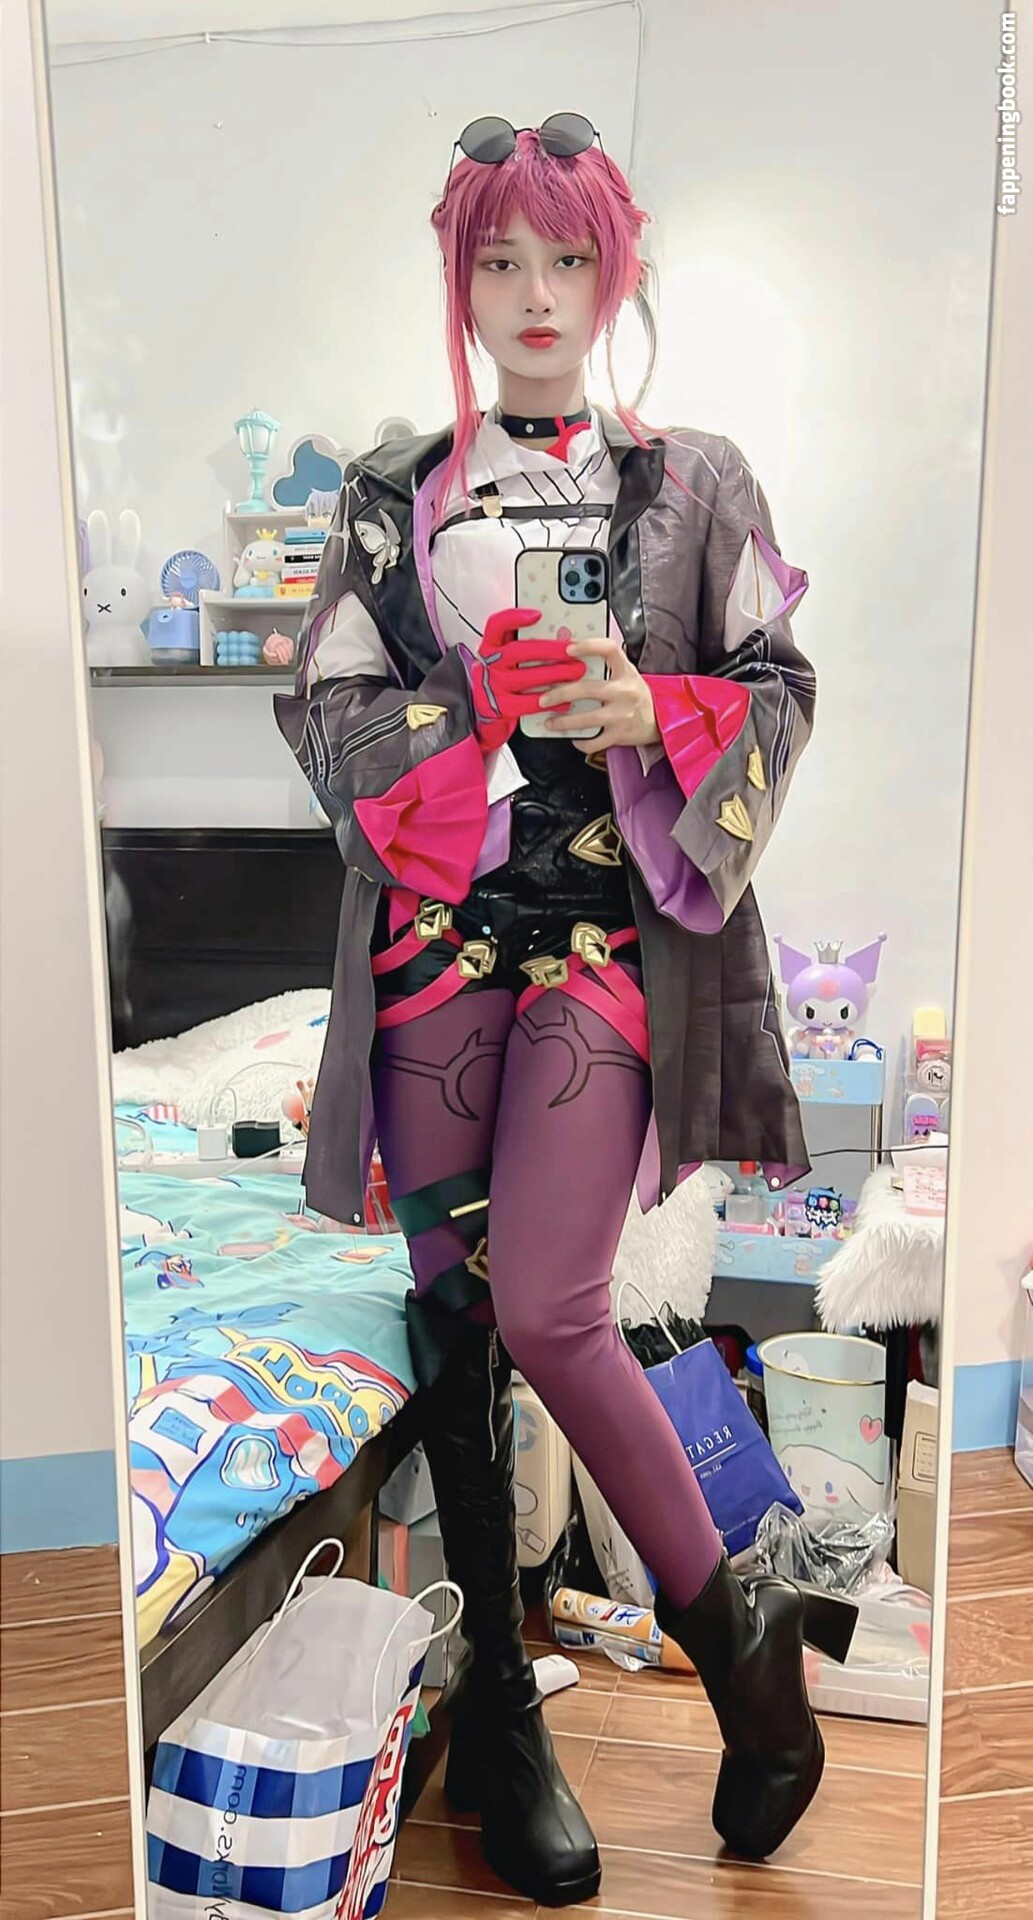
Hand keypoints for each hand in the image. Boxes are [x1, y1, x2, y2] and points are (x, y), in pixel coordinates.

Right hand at [470, 607, 586, 751]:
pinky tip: (565, 701)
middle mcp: (489, 663)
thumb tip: (560, 634)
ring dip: (554, 674)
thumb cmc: (504, 676)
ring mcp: (494, 686)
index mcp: (491, 646)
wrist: (487, 707)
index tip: (538, 614)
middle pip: (517, 652)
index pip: (496, 625)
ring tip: (576, 672)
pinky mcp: (501, 707)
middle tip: (572, 650)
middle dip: (548, 650)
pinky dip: (548, 702)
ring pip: (525, 677)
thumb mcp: (507, 657)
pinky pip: (527, 704)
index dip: (515, 618)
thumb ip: (523, 643)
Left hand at [537, 636, 660, 753]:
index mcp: (626, 671)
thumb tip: (569, 658)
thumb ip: (605, 667)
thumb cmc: (635, 694)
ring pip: (587, 719)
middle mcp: (625, 691)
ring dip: (563, 722)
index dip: (588, 646)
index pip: (609, 649)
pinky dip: (581, 742)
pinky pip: (595, 741)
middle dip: (560, 694)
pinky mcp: (620, 735)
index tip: (567, 648)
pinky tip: (573, 738)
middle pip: (587, 689)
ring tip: (549, 722)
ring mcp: (622, 715)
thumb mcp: (627, 674)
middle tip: (543, 698)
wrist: (659, 720)